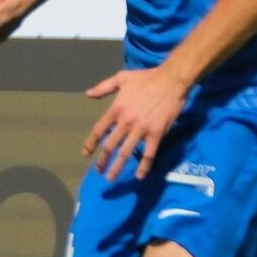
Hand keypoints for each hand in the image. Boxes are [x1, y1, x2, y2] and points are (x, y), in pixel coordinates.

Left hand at [83, 65, 187, 181]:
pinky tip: (140, 176)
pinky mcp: (156, 133)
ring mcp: (141, 129)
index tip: (85, 154)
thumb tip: (88, 94)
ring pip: (126, 152)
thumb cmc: (146, 78)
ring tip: (111, 178)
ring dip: (117, 167)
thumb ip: (103, 87)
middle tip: (98, 170)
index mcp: (116, 109)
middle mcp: (126, 121)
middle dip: (102, 160)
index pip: (99, 130)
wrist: (171, 80)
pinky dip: (144, 166)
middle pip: (110, 145)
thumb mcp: (122, 78)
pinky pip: (149, 154)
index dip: (90, 143)